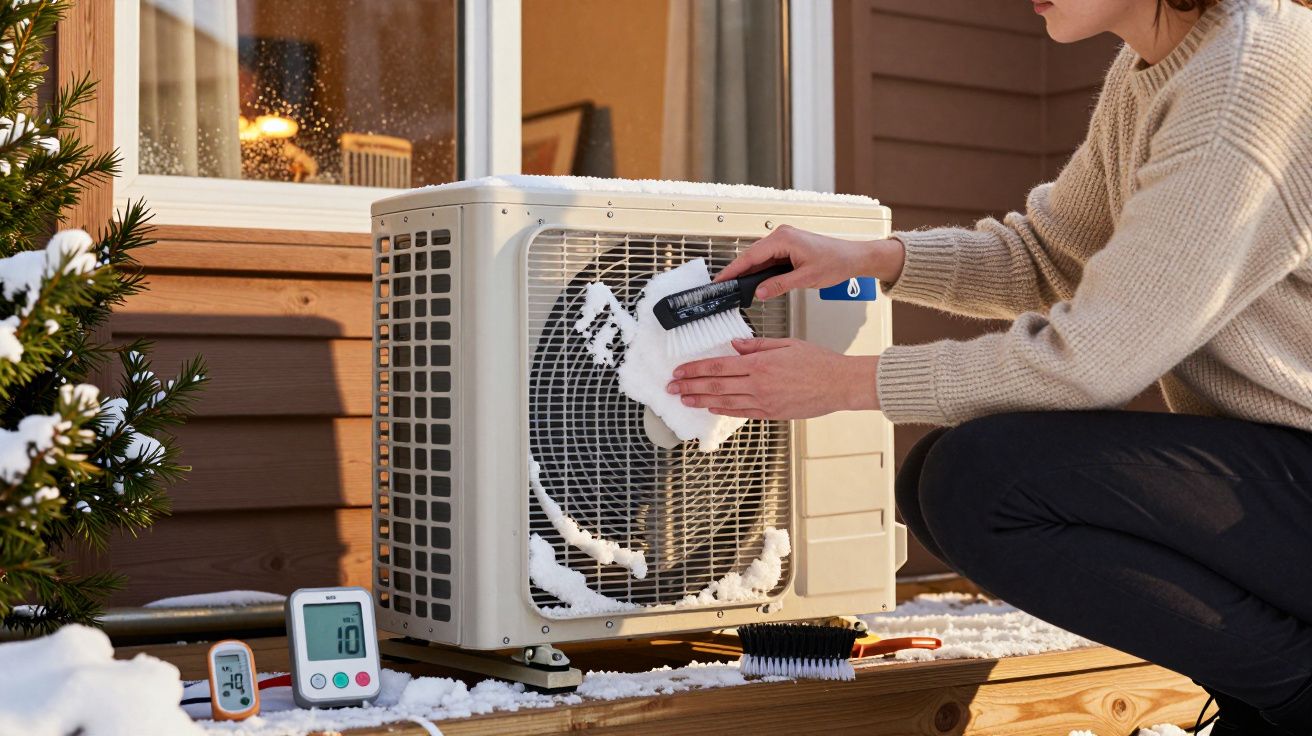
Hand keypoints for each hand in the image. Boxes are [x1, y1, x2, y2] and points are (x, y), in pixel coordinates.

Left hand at [667, 337, 879, 419]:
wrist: (839, 385)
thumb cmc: (818, 362)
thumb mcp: (786, 344)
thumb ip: (757, 345)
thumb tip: (734, 344)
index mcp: (760, 364)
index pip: (719, 366)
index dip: (695, 369)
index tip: (679, 370)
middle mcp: (758, 384)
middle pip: (715, 385)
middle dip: (689, 386)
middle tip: (671, 387)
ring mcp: (764, 401)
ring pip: (724, 401)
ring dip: (700, 400)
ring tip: (683, 398)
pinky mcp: (771, 413)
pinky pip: (741, 412)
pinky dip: (723, 410)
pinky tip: (710, 407)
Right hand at [714, 225, 905, 299]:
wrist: (853, 258)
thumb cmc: (836, 262)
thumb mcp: (806, 279)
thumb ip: (779, 286)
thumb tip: (759, 292)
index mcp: (784, 238)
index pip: (751, 256)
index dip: (734, 269)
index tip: (721, 280)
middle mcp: (782, 235)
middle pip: (751, 255)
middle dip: (737, 271)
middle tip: (724, 286)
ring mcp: (784, 240)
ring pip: (759, 257)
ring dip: (748, 271)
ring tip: (736, 286)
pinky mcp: (788, 247)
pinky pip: (768, 258)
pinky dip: (759, 269)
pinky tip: (754, 281)